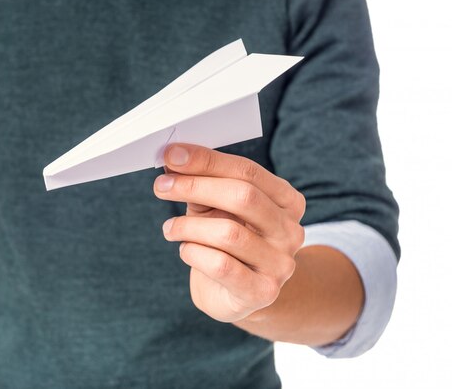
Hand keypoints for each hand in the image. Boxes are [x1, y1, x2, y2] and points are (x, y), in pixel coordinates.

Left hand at [154, 144, 305, 322]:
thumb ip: (202, 185)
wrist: (237, 296)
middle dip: (195, 186)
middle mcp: (290, 230)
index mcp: (286, 201)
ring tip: (170, 229)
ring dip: (188, 227)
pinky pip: (220, 265)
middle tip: (161, 186)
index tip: (172, 155)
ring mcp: (280, 263)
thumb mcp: (215, 209)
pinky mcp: (263, 291)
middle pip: (243, 197)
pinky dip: (194, 253)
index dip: (207, 160)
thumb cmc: (225, 244)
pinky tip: (184, 250)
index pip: (248, 171)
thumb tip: (174, 159)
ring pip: (229, 233)